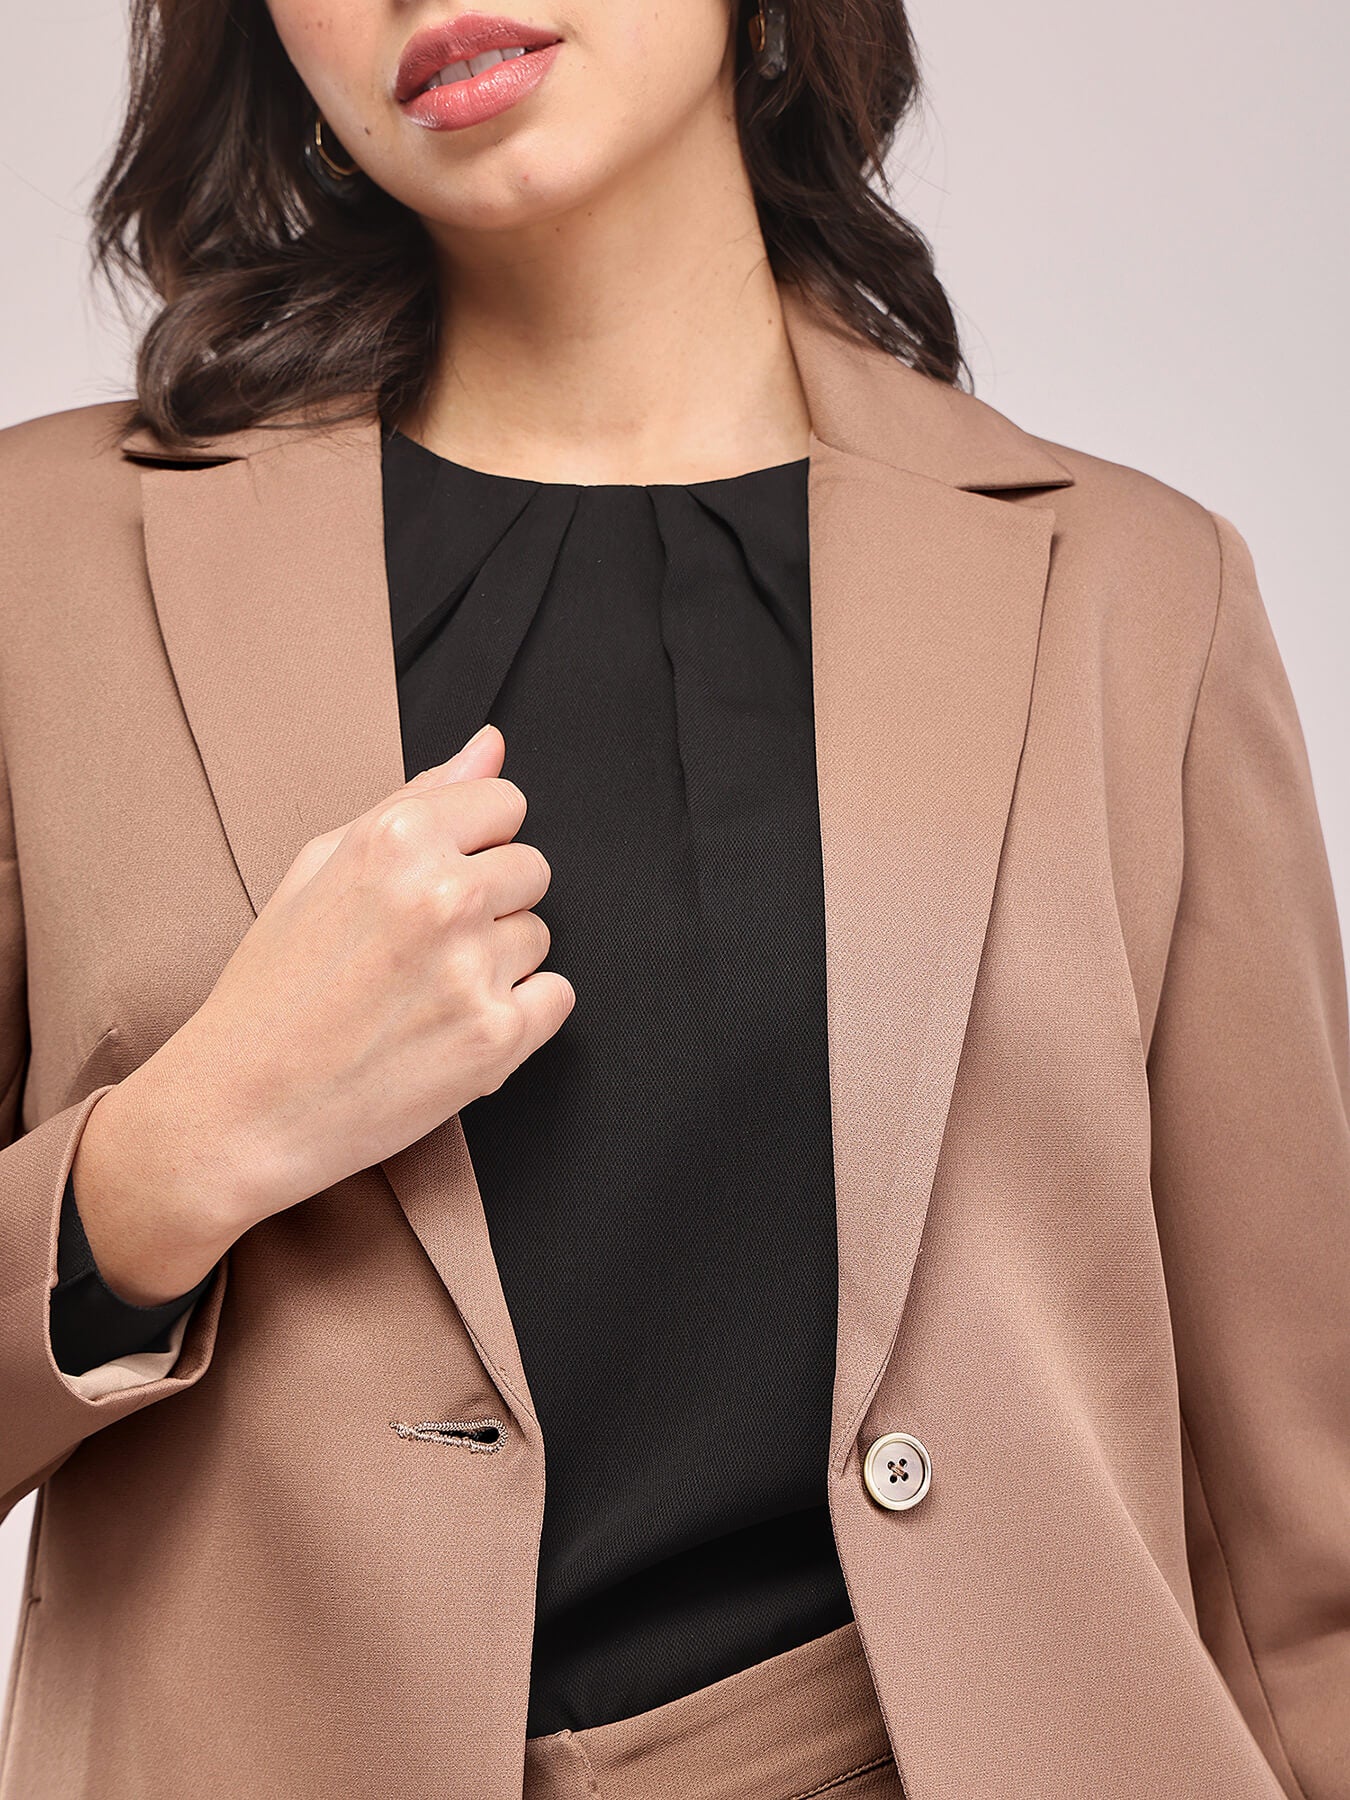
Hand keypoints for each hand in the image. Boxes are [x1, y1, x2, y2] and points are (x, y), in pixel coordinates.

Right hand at [73, 724, 573, 1297]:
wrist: (241, 1108)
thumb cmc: (273, 985)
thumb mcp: (322, 866)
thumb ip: (418, 798)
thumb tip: (492, 744)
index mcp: (397, 839)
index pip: (505, 801)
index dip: (475, 842)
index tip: (439, 878)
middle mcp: (443, 894)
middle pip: (532, 868)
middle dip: (492, 902)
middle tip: (421, 949)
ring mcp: (474, 968)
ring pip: (540, 937)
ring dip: (498, 964)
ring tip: (423, 995)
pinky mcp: (497, 1038)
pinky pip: (555, 998)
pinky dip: (517, 1018)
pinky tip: (451, 1030)